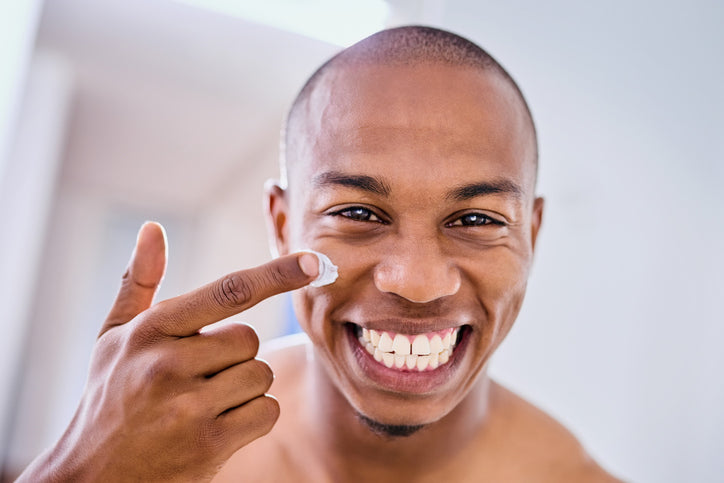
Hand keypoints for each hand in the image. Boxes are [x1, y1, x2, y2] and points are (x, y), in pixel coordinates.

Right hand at [18, 222, 318, 481]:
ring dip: (243, 388)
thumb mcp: (113, 337)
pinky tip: (218, 426)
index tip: (312, 261)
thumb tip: (152, 228)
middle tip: (197, 376)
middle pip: (249, 340)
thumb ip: (139, 282)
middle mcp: (167, 364)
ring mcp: (188, 407)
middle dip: (234, 355)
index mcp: (149, 331)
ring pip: (260, 375)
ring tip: (202, 402)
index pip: (226, 292)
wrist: (92, 476)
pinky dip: (253, 418)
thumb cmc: (110, 396)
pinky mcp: (208, 444)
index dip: (275, 274)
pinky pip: (266, 412)